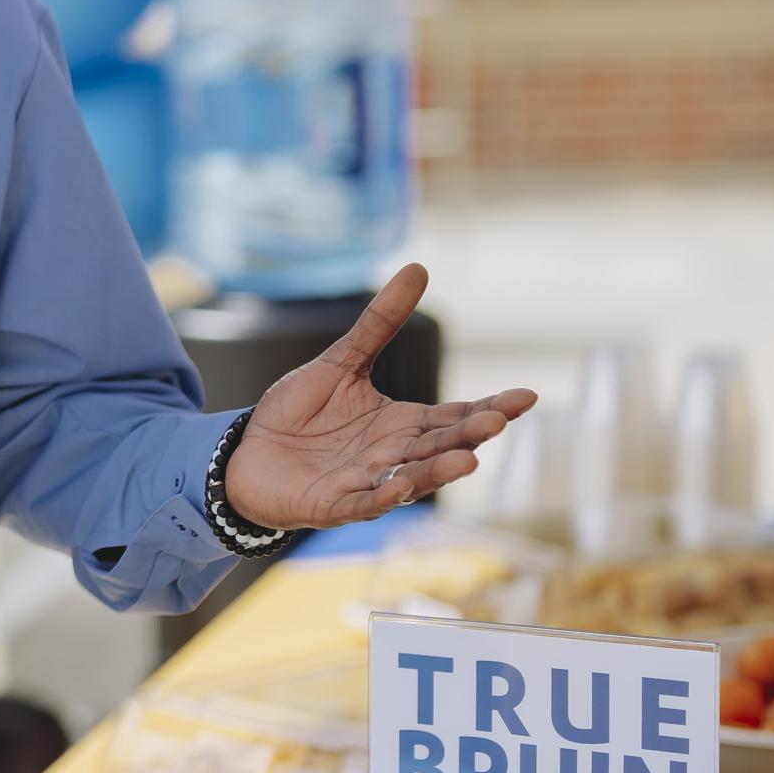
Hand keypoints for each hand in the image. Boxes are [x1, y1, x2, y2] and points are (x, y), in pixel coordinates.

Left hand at [222, 263, 535, 530]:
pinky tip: (398, 488)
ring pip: (412, 478)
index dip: (490, 408)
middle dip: (469, 436)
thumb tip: (419, 268)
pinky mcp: (335, 505)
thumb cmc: (298, 413)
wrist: (247, 452)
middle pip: (440, 446)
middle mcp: (394, 455)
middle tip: (497, 422)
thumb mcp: (341, 362)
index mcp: (402, 423)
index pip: (455, 415)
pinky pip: (363, 503)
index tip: (525, 397)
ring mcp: (367, 482)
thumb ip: (379, 324)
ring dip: (437, 471)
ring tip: (467, 461)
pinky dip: (381, 497)